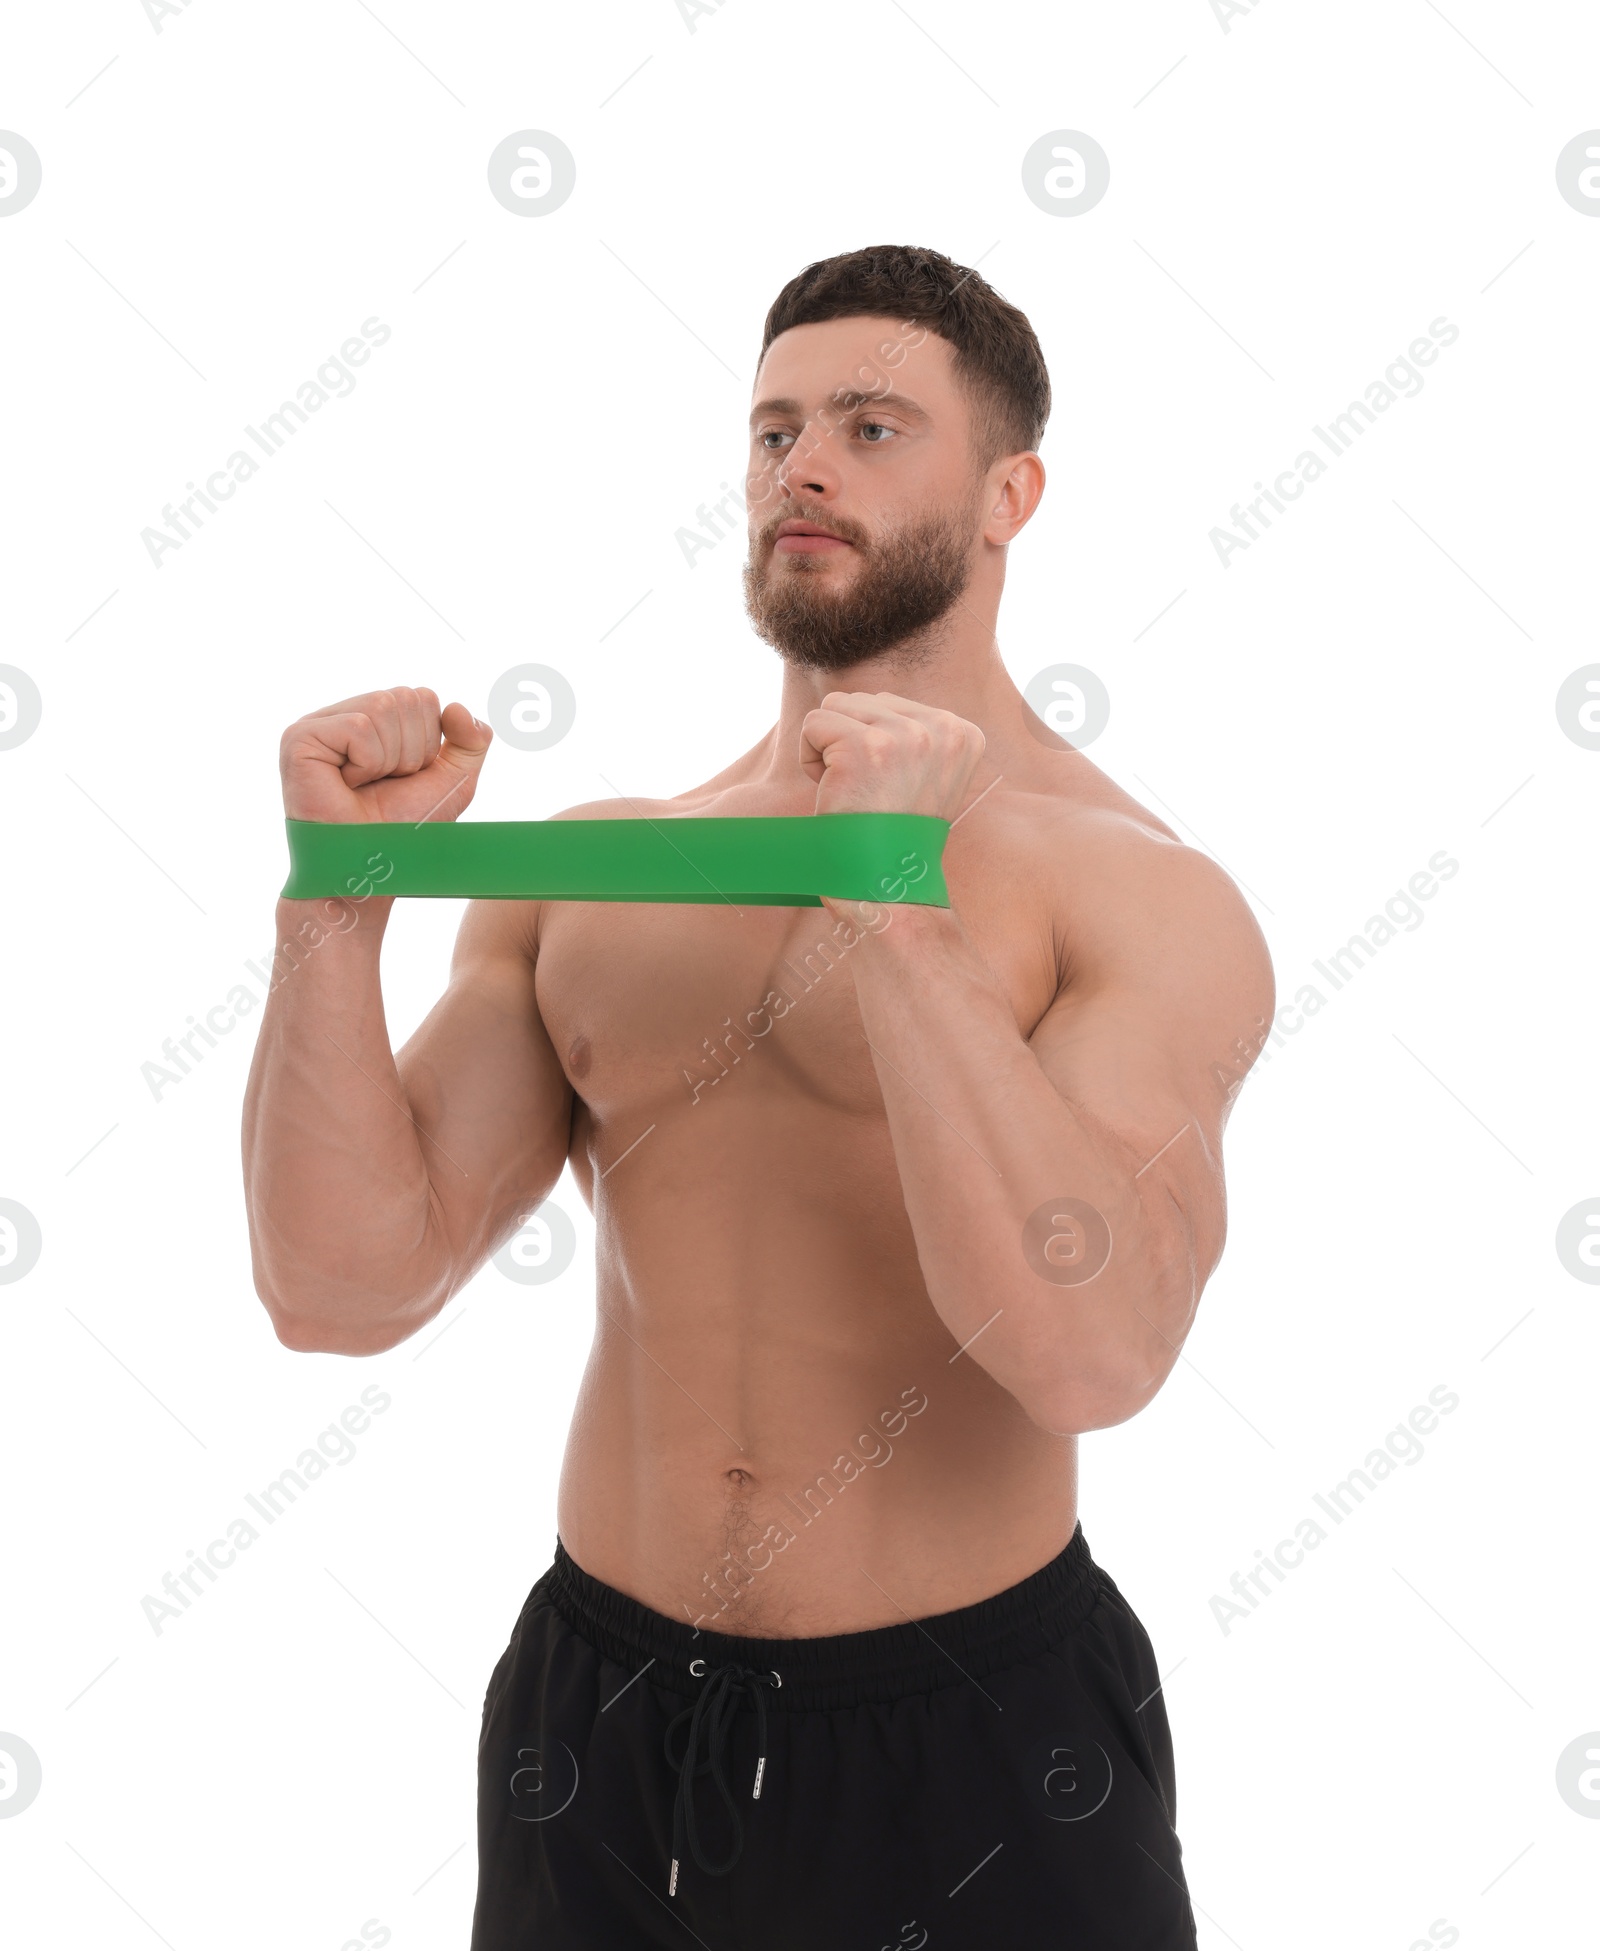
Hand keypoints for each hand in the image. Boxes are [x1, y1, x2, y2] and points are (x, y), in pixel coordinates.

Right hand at [280, 686, 491, 823]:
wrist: (371, 864)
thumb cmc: (404, 828)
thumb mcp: (453, 782)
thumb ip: (470, 743)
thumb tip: (457, 707)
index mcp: (376, 719)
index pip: (422, 697)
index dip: (427, 743)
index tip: (403, 777)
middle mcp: (345, 715)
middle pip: (405, 698)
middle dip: (409, 751)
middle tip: (383, 783)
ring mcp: (318, 724)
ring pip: (382, 708)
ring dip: (388, 759)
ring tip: (364, 785)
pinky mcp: (299, 738)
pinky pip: (359, 727)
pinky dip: (366, 763)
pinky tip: (346, 785)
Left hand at [799, 691, 984, 818]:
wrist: (884, 884)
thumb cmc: (893, 835)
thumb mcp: (926, 777)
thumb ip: (915, 737)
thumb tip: (874, 704)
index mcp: (963, 734)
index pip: (891, 704)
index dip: (875, 744)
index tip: (890, 788)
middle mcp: (943, 729)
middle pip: (864, 700)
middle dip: (851, 740)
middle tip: (867, 792)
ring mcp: (906, 736)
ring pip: (837, 706)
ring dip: (830, 748)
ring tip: (851, 790)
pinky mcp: (866, 746)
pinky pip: (813, 724)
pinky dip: (809, 759)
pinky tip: (833, 791)